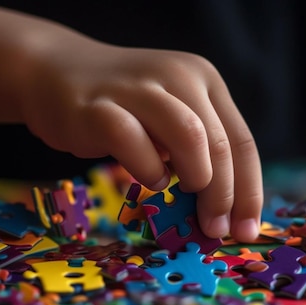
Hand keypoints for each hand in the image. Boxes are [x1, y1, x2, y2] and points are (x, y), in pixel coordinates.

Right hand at [20, 35, 262, 241]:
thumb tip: (223, 215)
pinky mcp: (98, 108)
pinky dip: (148, 170)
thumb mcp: (168, 119)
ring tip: (184, 193)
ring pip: (190, 137)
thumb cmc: (121, 107)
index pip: (241, 141)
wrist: (56, 72)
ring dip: (197, 179)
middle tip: (214, 230)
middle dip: (225, 197)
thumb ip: (197, 152)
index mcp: (203, 78)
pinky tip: (149, 178)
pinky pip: (134, 144)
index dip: (249, 192)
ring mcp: (137, 88)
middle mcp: (177, 76)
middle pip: (220, 145)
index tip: (246, 231)